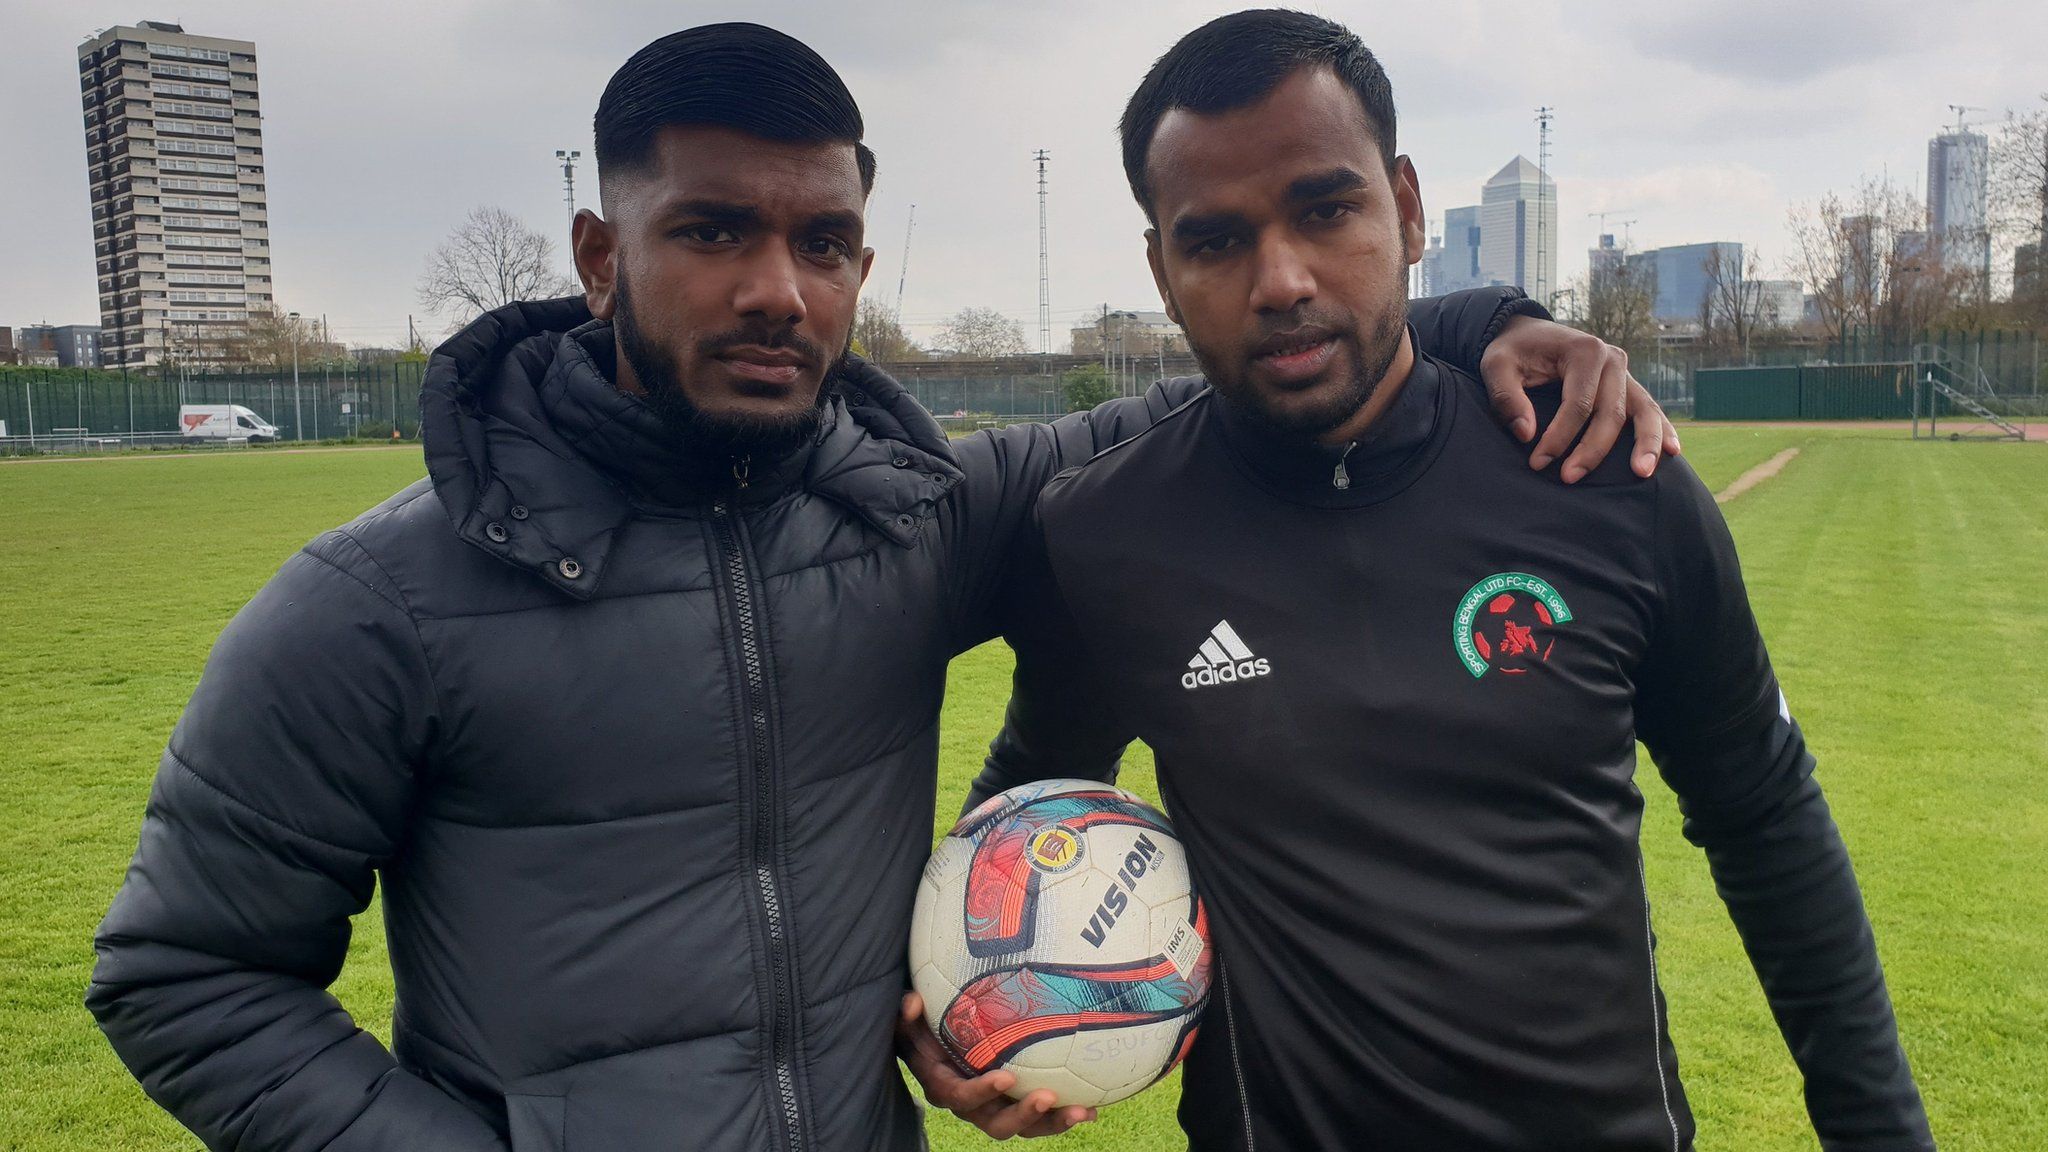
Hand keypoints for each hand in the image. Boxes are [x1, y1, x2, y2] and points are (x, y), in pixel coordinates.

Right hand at [898, 991, 1095, 1138]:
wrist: (933, 1042)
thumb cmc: (921, 1025)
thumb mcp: (908, 1019)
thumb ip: (905, 1012)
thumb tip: (912, 1001)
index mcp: (943, 1086)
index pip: (959, 1096)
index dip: (981, 1092)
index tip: (1005, 1077)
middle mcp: (970, 1105)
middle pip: (996, 1123)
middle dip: (1023, 1116)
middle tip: (1049, 1096)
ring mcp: (994, 1107)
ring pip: (1023, 1126)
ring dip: (1052, 1122)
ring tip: (1082, 1111)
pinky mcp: (1013, 1103)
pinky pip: (1039, 1116)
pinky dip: (1064, 1115)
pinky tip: (1093, 1109)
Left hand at [1478, 315, 1682, 482]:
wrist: (1527, 334)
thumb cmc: (1511, 352)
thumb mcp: (1496, 366)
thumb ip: (1506, 397)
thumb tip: (1526, 435)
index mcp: (1584, 350)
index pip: (1578, 404)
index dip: (1559, 437)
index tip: (1537, 463)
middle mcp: (1612, 359)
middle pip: (1611, 412)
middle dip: (1592, 450)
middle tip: (1569, 478)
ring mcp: (1624, 372)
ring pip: (1643, 411)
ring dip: (1645, 444)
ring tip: (1642, 473)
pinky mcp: (1627, 384)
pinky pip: (1648, 409)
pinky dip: (1662, 429)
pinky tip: (1673, 451)